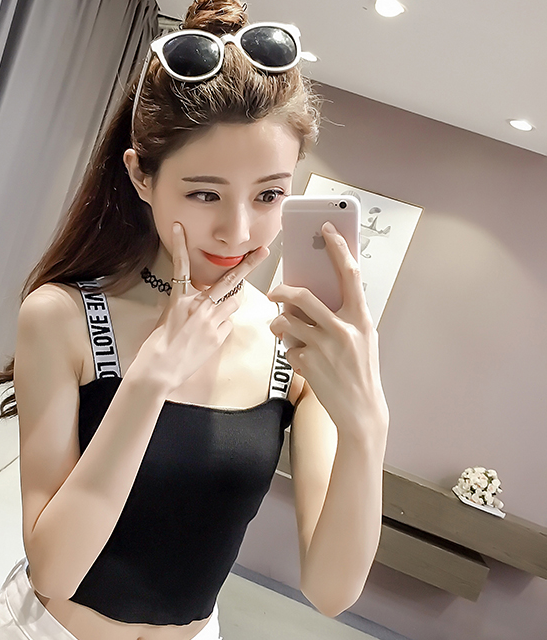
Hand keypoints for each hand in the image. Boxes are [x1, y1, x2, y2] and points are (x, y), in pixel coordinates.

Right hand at [131, 223, 268, 393]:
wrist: (159, 369)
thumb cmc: (156, 346)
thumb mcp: (166, 318)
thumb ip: (184, 305)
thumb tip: (200, 302)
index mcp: (179, 298)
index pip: (181, 266)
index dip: (179, 245)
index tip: (180, 228)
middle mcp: (198, 306)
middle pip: (229, 280)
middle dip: (248, 264)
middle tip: (262, 252)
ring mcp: (210, 321)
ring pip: (233, 303)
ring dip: (230, 303)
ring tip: (217, 312)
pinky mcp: (218, 336)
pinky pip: (228, 325)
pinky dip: (223, 326)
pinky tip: (209, 336)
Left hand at [268, 221, 386, 437]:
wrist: (361, 410)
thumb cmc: (361, 370)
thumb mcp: (364, 337)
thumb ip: (345, 315)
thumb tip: (319, 293)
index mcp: (361, 318)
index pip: (349, 273)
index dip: (337, 248)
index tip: (327, 228)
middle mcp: (343, 329)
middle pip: (302, 297)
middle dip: (282, 291)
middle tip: (274, 292)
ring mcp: (324, 347)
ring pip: (286, 322)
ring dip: (279, 324)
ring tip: (282, 328)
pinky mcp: (308, 364)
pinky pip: (288, 348)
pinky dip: (289, 350)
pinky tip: (300, 358)